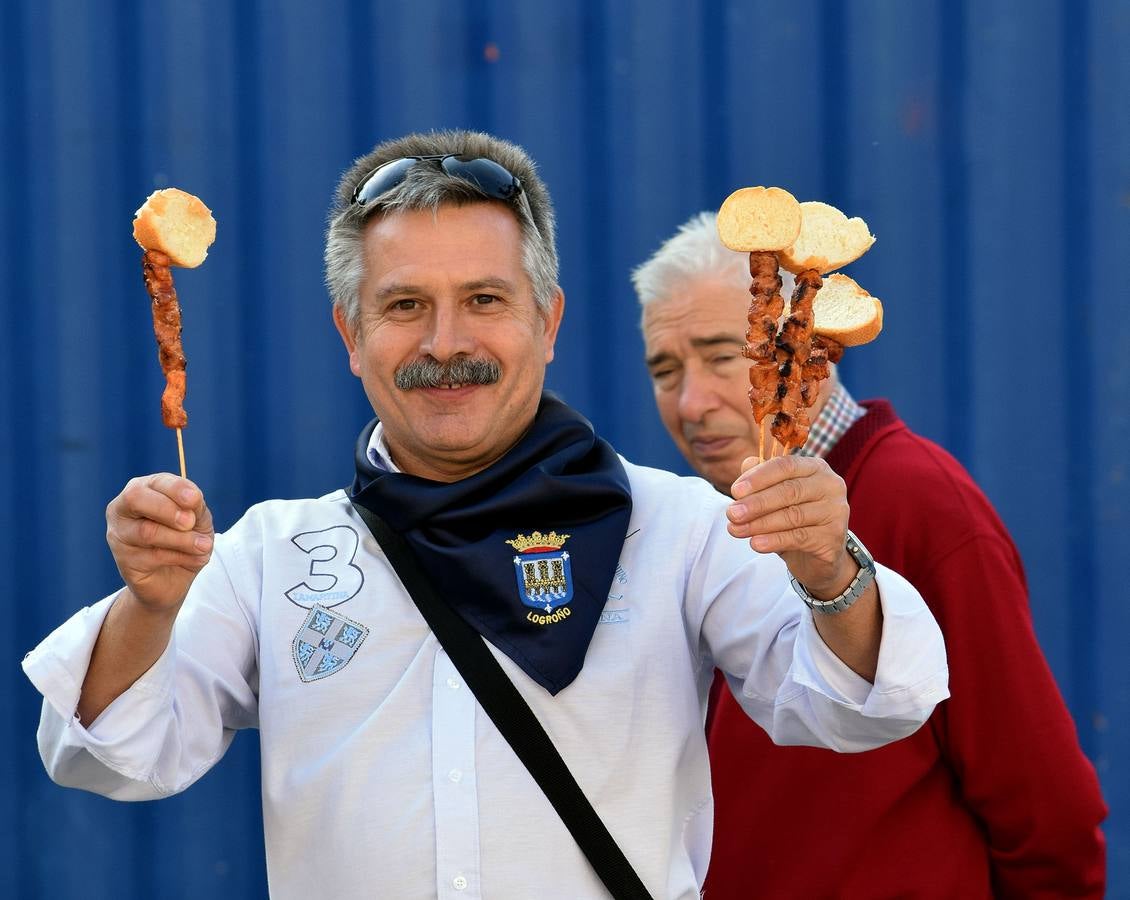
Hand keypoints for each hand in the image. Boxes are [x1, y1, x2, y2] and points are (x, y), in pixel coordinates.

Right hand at [106, 473, 213, 610]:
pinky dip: (181, 557)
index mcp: (144, 489)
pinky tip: (195, 559)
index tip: (195, 500)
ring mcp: (119, 534)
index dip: (176, 488)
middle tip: (190, 523)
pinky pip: (153, 556)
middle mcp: (123, 508)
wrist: (173, 579)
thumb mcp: (198, 520)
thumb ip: (195, 507)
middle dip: (167, 509)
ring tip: (203, 546)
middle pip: (136, 498)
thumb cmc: (185, 538)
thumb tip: (191, 500)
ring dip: (181, 539)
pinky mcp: (123, 560)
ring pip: (147, 531)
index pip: (156, 482)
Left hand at [726, 455, 854, 596]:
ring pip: (793, 515)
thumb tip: (746, 464)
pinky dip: (774, 540)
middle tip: (731, 513)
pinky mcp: (834, 537)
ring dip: (759, 524)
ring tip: (736, 530)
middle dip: (756, 503)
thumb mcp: (774, 495)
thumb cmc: (792, 517)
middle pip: (789, 491)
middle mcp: (831, 485)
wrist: (815, 556)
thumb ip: (761, 477)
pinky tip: (756, 544)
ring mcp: (836, 511)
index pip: (785, 466)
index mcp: (815, 467)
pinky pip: (800, 537)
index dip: (758, 477)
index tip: (735, 491)